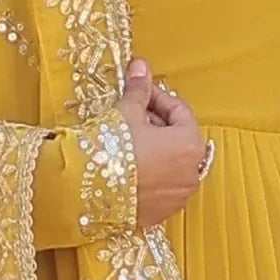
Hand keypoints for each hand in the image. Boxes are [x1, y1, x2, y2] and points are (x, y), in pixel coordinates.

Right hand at [120, 59, 206, 228]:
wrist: (87, 191)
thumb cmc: (113, 148)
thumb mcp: (127, 113)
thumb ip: (139, 91)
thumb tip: (141, 67)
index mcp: (190, 144)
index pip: (180, 110)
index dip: (158, 97)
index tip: (141, 93)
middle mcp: (191, 173)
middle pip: (178, 138)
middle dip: (157, 124)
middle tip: (133, 115)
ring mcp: (178, 196)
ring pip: (171, 164)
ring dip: (155, 150)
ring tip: (129, 141)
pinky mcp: (161, 212)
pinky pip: (161, 186)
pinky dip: (151, 173)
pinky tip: (129, 166)